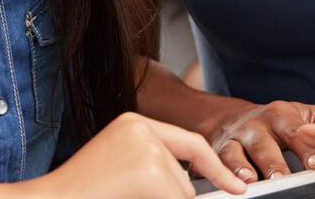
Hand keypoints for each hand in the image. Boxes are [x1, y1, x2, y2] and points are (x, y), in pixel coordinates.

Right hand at [28, 112, 244, 198]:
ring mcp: (147, 147)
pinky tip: (121, 198)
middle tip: (130, 194)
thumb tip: (191, 187)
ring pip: (181, 194)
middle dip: (172, 197)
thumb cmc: (78, 194)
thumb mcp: (120, 173)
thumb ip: (154, 171)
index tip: (236, 188)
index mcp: (134, 123)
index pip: (189, 145)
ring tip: (118, 196)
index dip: (214, 169)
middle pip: (184, 177)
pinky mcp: (150, 171)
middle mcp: (142, 127)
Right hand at [201, 98, 314, 183]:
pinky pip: (216, 163)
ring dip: (243, 169)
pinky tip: (229, 185)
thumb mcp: (304, 118)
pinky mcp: (216, 151)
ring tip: (252, 182)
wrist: (231, 118)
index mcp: (282, 115)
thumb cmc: (276, 123)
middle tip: (284, 178)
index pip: (297, 131)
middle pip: (265, 144)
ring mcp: (235, 138)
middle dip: (274, 162)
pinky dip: (220, 173)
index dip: (307, 148)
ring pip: (236, 153)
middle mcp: (256, 124)